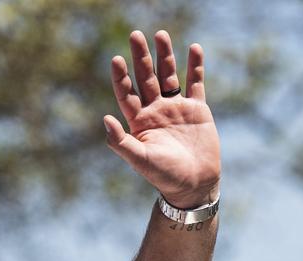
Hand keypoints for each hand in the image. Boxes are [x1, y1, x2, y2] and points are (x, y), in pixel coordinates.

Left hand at [104, 30, 220, 207]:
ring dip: (165, 56)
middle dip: (140, 57)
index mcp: (139, 121)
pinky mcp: (197, 109)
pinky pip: (195, 83)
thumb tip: (105, 118)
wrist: (194, 184)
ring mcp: (176, 108)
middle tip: (134, 35)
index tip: (116, 59)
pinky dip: (195, 66)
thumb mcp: (139, 159)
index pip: (127, 93)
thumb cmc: (164, 175)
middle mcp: (155, 111)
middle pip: (146, 78)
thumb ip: (121, 141)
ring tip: (160, 34)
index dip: (121, 76)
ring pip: (169, 75)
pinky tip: (194, 48)